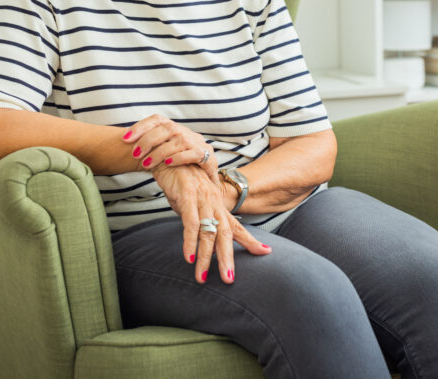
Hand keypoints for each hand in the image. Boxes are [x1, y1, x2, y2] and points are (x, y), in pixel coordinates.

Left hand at [123, 115, 216, 178]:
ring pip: (178, 141)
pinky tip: (168, 163)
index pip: (157, 120)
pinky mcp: (208, 156)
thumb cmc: (179, 166)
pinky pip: (194, 153)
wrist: (204, 181)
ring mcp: (198, 143)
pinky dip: (179, 157)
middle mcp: (186, 132)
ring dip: (160, 152)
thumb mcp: (162, 154)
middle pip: (167, 128)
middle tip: (135, 154)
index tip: (125, 138)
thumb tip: (124, 142)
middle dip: (148, 140)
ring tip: (146, 164)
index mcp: (174, 129)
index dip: (141, 126)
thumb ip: (150, 147)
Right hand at [153, 164, 271, 283]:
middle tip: (229, 279)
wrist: (171, 157)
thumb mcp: (197, 201)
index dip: (251, 240)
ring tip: (202, 277)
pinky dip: (190, 241)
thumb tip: (203, 239)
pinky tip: (188, 257)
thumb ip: (203, 219)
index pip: (237, 227)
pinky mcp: (187, 197)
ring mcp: (202, 200)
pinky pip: (190, 223)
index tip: (266, 252)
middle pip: (225, 235)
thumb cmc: (184, 182)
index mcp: (219, 206)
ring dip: (205, 257)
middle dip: (227, 258)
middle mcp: (214, 204)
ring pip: (207, 233)